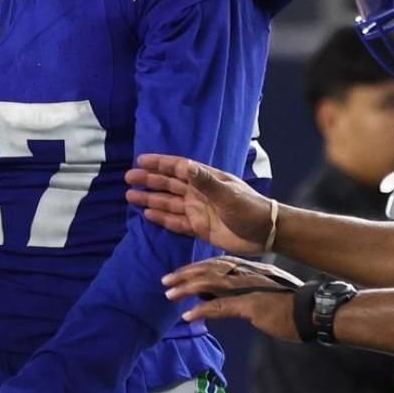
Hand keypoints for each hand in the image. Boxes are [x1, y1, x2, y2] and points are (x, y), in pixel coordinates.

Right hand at [126, 154, 273, 254]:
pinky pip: (176, 222)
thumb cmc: (250, 208)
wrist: (265, 232)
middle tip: (128, 178)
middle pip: (169, 184)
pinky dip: (162, 218)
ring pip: (168, 203)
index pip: (178, 168)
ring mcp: (198, 210)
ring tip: (130, 196)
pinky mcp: (199, 227)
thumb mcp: (228, 194)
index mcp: (206, 179)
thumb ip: (206, 182)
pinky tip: (148, 214)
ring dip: (150, 199)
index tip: (140, 160)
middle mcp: (199, 193)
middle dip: (149, 180)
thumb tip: (186, 166)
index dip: (159, 164)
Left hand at [163, 256, 302, 339]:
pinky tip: (188, 315)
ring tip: (169, 295)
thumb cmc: (292, 305)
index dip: (196, 268)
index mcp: (251, 269)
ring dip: (187, 288)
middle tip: (165, 281)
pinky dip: (203, 310)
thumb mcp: (265, 292)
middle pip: (210, 270)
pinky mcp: (252, 306)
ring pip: (211, 284)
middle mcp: (247, 274)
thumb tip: (219, 300)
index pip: (217, 264)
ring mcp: (249, 288)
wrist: (314, 311)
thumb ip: (243, 292)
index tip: (179, 273)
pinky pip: (222, 307)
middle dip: (185, 274)